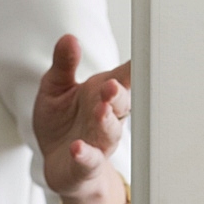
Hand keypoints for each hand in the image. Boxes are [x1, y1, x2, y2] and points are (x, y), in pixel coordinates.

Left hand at [33, 34, 131, 203]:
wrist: (60, 165)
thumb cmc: (63, 122)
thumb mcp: (56, 88)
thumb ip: (64, 64)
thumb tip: (69, 38)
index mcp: (102, 93)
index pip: (125, 77)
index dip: (136, 66)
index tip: (147, 52)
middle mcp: (106, 117)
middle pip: (120, 104)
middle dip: (118, 94)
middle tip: (111, 85)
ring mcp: (98, 142)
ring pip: (109, 131)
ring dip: (106, 121)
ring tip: (100, 110)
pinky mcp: (84, 164)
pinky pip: (89, 160)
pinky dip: (86, 155)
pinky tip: (79, 148)